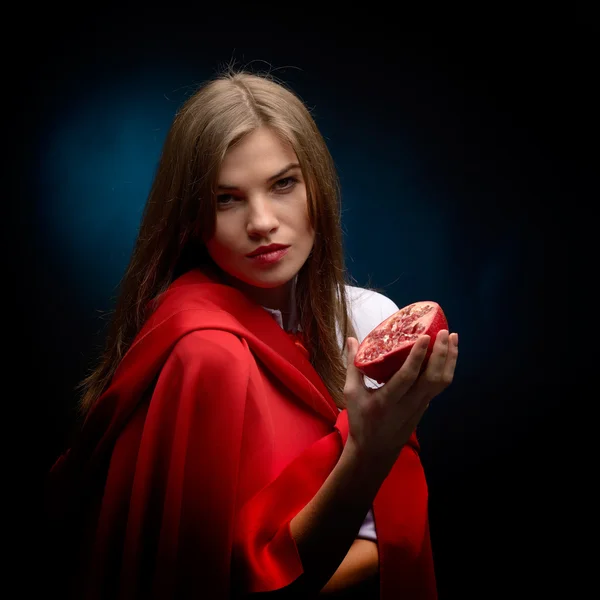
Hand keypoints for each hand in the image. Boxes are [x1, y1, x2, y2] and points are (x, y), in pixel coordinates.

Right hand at [343, 330, 457, 463]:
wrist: (374, 450)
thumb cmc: (361, 420)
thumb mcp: (351, 394)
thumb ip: (352, 366)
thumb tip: (351, 339)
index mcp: (386, 401)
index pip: (406, 377)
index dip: (417, 357)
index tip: (425, 337)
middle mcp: (408, 404)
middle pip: (432, 379)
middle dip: (441, 354)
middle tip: (443, 332)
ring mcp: (420, 406)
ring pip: (442, 382)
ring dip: (450, 359)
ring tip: (452, 338)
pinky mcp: (425, 405)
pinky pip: (440, 385)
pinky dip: (446, 367)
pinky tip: (447, 353)